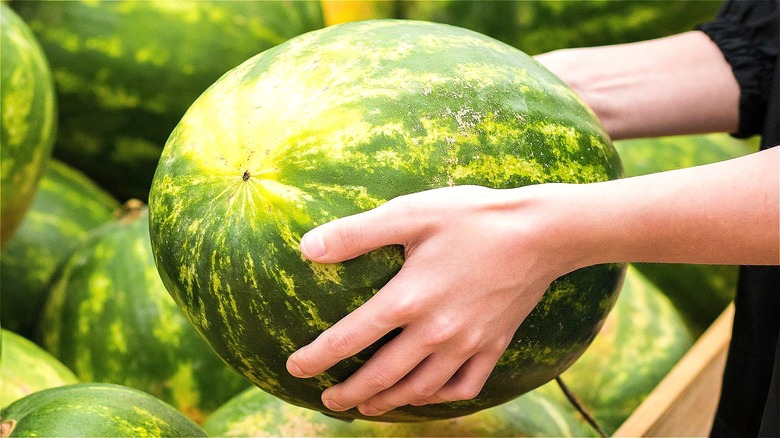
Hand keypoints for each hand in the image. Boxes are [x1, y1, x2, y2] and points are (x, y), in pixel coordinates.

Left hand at [286, 185, 572, 415]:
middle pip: (381, 376)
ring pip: (419, 389)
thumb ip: (357, 233)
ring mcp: (466, 344)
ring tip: (368, 407)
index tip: (295, 369)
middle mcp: (434, 332)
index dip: (317, 357)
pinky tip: (425, 395)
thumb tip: (308, 248)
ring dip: (388, 402)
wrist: (542, 232)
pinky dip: (439, 399)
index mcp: (408, 299)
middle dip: (349, 394)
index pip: (349, 338)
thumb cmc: (473, 217)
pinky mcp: (493, 345)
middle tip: (328, 401)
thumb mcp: (410, 213)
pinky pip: (462, 387)